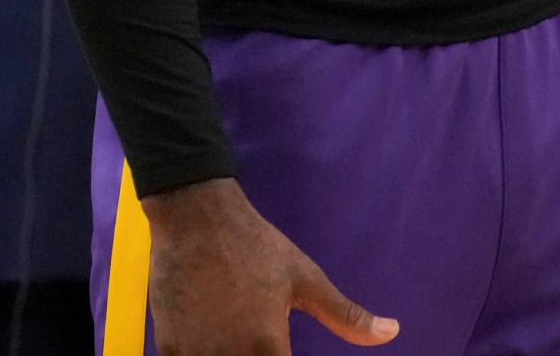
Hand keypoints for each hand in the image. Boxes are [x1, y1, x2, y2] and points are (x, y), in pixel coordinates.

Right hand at [141, 177, 396, 354]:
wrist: (196, 218)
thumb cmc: (257, 246)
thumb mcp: (305, 278)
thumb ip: (345, 315)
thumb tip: (391, 333)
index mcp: (268, 345)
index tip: (286, 353)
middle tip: (265, 346)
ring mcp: (195, 353)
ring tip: (244, 345)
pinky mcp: (168, 347)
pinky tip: (215, 345)